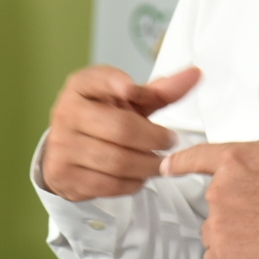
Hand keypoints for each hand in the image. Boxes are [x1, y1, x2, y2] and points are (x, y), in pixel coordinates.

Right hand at [42, 64, 201, 201]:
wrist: (66, 149)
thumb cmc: (103, 118)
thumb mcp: (129, 101)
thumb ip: (160, 90)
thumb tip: (195, 74)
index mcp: (80, 87)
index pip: (97, 80)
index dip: (115, 83)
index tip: (133, 90)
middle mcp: (66, 113)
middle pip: (121, 128)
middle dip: (154, 138)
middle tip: (169, 142)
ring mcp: (62, 146)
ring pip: (117, 161)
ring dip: (147, 165)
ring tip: (158, 163)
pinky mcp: (64, 175)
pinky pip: (108, 184)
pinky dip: (132, 183)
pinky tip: (138, 176)